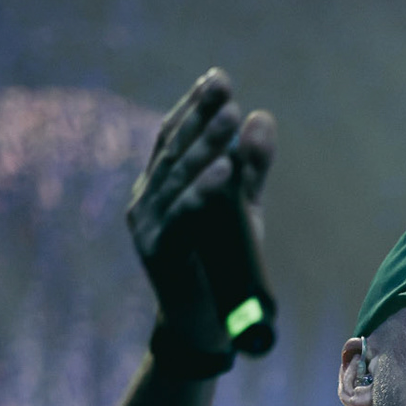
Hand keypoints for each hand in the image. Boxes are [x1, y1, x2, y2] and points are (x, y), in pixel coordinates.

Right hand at [127, 68, 276, 351]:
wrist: (204, 327)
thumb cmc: (220, 265)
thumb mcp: (240, 211)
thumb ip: (250, 167)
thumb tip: (261, 117)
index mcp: (158, 187)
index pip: (172, 138)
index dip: (192, 106)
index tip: (217, 78)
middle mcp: (145, 201)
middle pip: (173, 151)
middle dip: (199, 117)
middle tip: (223, 88)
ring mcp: (146, 227)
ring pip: (177, 179)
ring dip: (204, 146)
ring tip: (228, 118)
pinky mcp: (158, 252)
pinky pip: (182, 216)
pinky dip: (202, 191)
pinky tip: (223, 171)